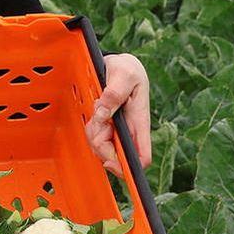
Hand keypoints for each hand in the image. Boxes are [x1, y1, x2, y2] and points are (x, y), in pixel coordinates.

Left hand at [84, 53, 152, 177]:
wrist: (118, 66)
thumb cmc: (127, 70)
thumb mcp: (124, 74)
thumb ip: (115, 93)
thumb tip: (104, 113)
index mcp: (140, 121)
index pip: (143, 155)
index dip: (129, 167)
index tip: (112, 163)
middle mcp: (129, 130)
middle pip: (116, 156)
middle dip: (102, 145)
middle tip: (100, 121)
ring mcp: (117, 130)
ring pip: (102, 148)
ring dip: (95, 133)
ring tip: (100, 109)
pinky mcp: (106, 127)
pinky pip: (94, 137)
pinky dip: (91, 128)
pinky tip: (96, 112)